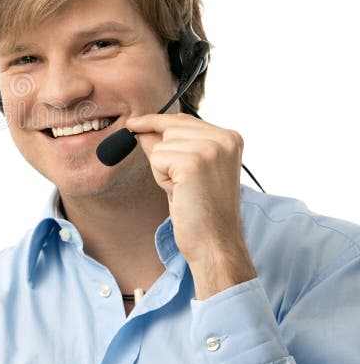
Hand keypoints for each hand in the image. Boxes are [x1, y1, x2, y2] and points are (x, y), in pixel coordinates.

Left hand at [125, 113, 256, 298]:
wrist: (215, 243)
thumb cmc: (202, 211)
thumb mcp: (186, 171)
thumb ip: (169, 147)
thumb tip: (142, 129)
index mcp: (230, 138)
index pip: (183, 120)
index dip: (156, 122)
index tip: (134, 122)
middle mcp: (224, 138)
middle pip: (169, 128)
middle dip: (164, 155)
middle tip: (183, 184)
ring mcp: (210, 148)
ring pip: (161, 144)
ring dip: (163, 169)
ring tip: (185, 190)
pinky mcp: (193, 162)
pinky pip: (157, 158)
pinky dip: (161, 178)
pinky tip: (180, 193)